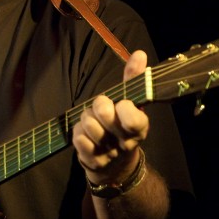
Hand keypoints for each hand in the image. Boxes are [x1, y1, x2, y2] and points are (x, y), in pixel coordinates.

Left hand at [72, 50, 148, 181]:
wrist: (115, 165)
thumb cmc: (122, 126)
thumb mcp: (132, 104)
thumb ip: (133, 79)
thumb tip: (139, 53)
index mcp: (140, 126)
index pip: (131, 116)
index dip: (122, 107)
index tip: (121, 104)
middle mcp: (126, 142)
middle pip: (103, 113)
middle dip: (98, 106)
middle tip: (101, 109)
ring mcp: (109, 153)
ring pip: (88, 124)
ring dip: (86, 119)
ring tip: (93, 122)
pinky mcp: (93, 162)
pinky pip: (77, 138)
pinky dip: (78, 133)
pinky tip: (86, 136)